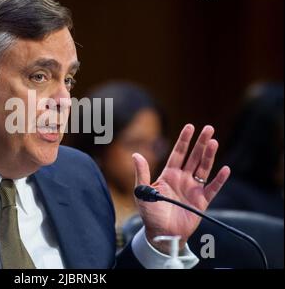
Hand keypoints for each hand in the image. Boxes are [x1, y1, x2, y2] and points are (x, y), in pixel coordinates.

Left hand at [133, 124, 229, 253]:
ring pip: (204, 168)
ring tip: (214, 141)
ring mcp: (193, 189)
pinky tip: (224, 169)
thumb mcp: (141, 192)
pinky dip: (219, 180)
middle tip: (208, 128)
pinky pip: (212, 188)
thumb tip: (135, 154)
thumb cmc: (150, 213)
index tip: (190, 126)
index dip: (184, 140)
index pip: (178, 153)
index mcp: (169, 175)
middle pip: (194, 157)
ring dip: (209, 155)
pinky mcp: (202, 201)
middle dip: (201, 143)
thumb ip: (141, 173)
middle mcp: (183, 179)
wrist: (161, 233)